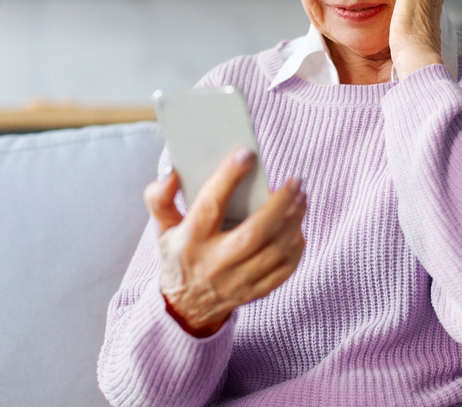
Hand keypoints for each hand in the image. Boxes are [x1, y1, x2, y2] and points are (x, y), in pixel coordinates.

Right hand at [145, 147, 306, 337]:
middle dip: (279, 204)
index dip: (228, 177)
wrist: (184, 308)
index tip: (247, 153)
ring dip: (294, 222)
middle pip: (254, 232)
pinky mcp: (253, 292)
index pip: (210, 205)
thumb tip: (173, 172)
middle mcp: (214, 262)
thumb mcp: (162, 228)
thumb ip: (160, 198)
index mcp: (190, 240)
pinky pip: (283, 271)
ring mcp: (236, 281)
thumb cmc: (177, 256)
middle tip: (296, 180)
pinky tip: (299, 228)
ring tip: (302, 198)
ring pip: (274, 251)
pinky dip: (295, 248)